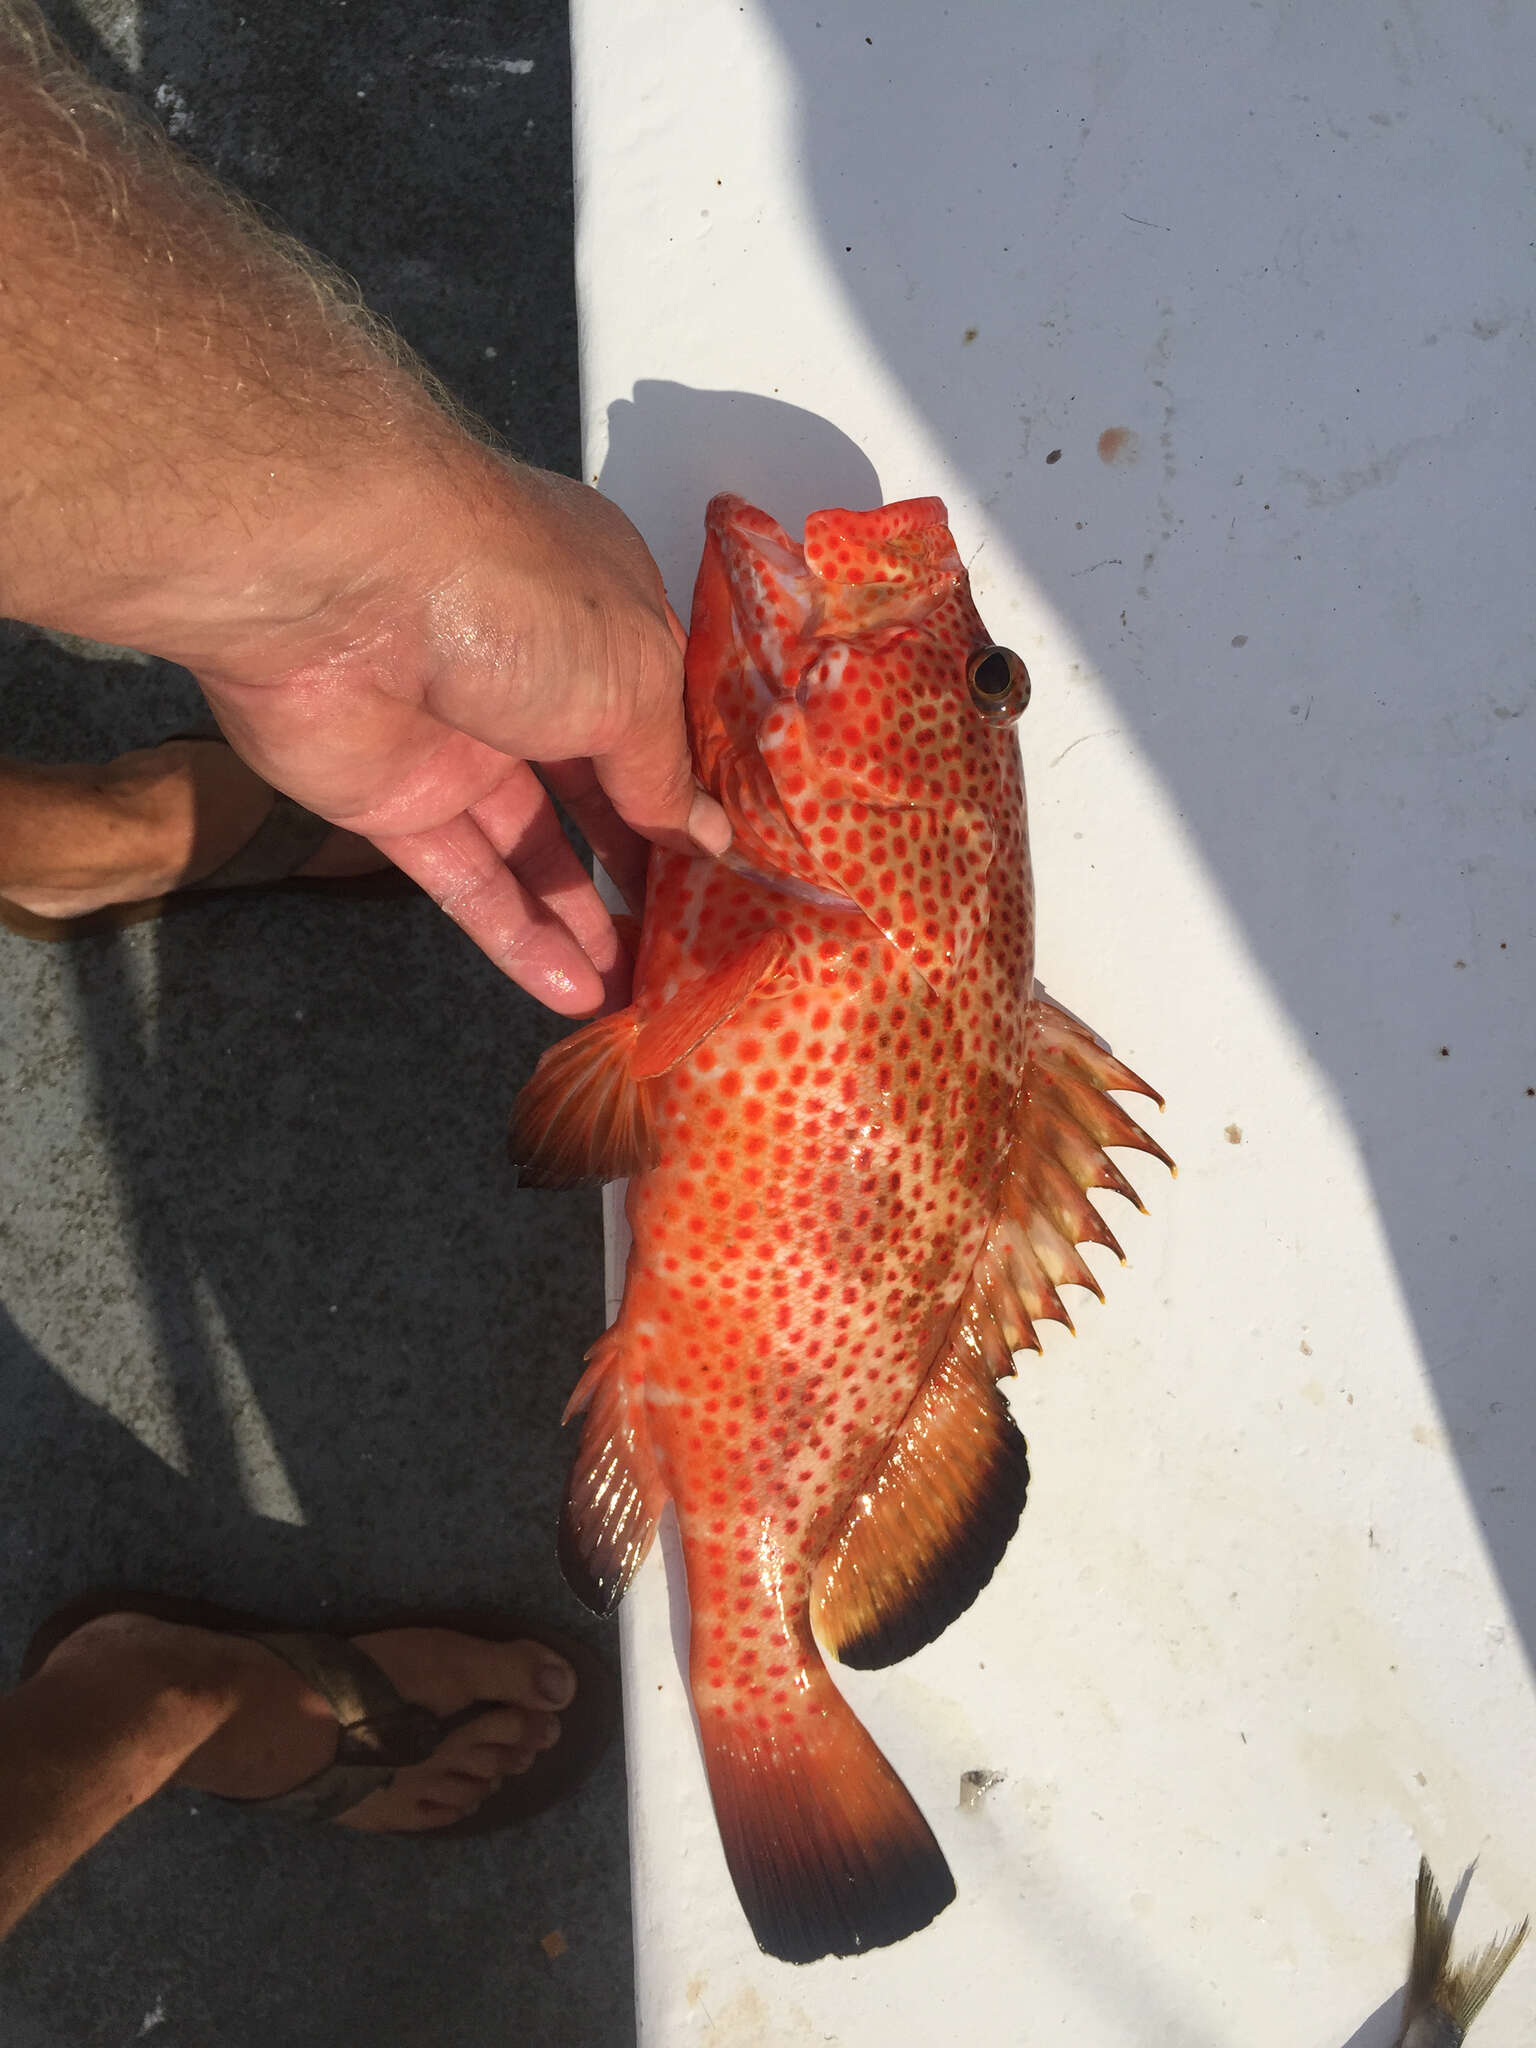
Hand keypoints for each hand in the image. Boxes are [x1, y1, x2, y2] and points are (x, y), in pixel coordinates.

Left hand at [188, 458, 728, 1014]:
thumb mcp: (632, 682)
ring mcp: (459, 743)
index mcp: (599, 619)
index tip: (742, 862)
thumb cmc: (515, 602)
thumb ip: (666, 774)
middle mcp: (531, 676)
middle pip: (598, 790)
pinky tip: (575, 995)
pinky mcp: (393, 802)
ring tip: (643, 988)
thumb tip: (708, 837)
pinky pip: (466, 882)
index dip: (697, 786)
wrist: (337, 589)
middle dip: (645, 864)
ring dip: (584, 918)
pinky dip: (519, 939)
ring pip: (532, 848)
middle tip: (696, 937)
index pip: (660, 715)